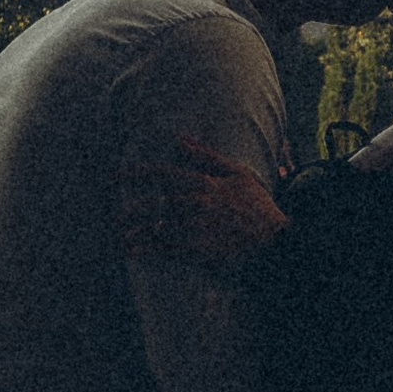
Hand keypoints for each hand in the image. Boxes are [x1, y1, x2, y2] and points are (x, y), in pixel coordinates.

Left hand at [121, 135, 291, 266]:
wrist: (276, 243)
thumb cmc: (258, 208)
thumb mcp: (238, 174)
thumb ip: (207, 155)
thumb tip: (179, 138)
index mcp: (206, 183)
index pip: (164, 174)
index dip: (137, 174)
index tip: (116, 175)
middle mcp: (198, 203)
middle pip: (155, 203)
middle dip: (131, 210)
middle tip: (115, 217)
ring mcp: (198, 227)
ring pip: (157, 227)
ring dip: (136, 233)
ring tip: (122, 238)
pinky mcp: (200, 250)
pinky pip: (167, 250)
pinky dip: (148, 251)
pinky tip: (134, 253)